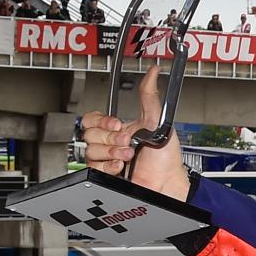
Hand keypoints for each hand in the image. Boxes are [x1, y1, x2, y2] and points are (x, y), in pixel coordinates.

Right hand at [76, 65, 189, 200]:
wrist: (166, 183)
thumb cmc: (166, 158)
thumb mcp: (157, 121)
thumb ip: (149, 96)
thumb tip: (153, 72)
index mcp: (121, 130)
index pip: (93, 119)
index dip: (102, 121)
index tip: (117, 125)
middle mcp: (112, 143)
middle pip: (89, 133)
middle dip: (111, 139)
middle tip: (128, 143)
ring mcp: (107, 160)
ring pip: (90, 150)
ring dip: (112, 153)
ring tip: (128, 156)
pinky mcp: (105, 175)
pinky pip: (92, 166)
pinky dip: (108, 166)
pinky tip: (121, 167)